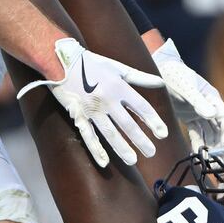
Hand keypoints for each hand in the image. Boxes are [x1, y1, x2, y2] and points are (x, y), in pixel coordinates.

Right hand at [18, 38, 167, 167]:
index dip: (153, 121)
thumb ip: (139, 77)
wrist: (60, 60)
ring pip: (109, 133)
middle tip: (151, 153)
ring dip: (122, 148)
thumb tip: (160, 83)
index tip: (163, 134)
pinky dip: (96, 150)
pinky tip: (104, 162)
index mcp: (119, 87)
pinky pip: (88, 136)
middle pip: (128, 124)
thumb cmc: (91, 63)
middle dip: (141, 140)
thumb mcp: (117, 67)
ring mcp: (92, 110)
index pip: (141, 107)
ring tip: (132, 160)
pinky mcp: (78, 116)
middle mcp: (107, 100)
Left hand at [152, 39, 223, 151]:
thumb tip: (211, 115)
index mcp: (212, 98)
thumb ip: (198, 101)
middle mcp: (209, 106)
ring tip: (205, 160)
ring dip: (208, 145)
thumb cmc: (175, 74)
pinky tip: (195, 153)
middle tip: (215, 160)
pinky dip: (197, 142)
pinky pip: (197, 132)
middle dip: (219, 144)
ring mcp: (199, 112)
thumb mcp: (186, 88)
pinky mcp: (189, 116)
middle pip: (219, 129)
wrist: (160, 68)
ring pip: (208, 132)